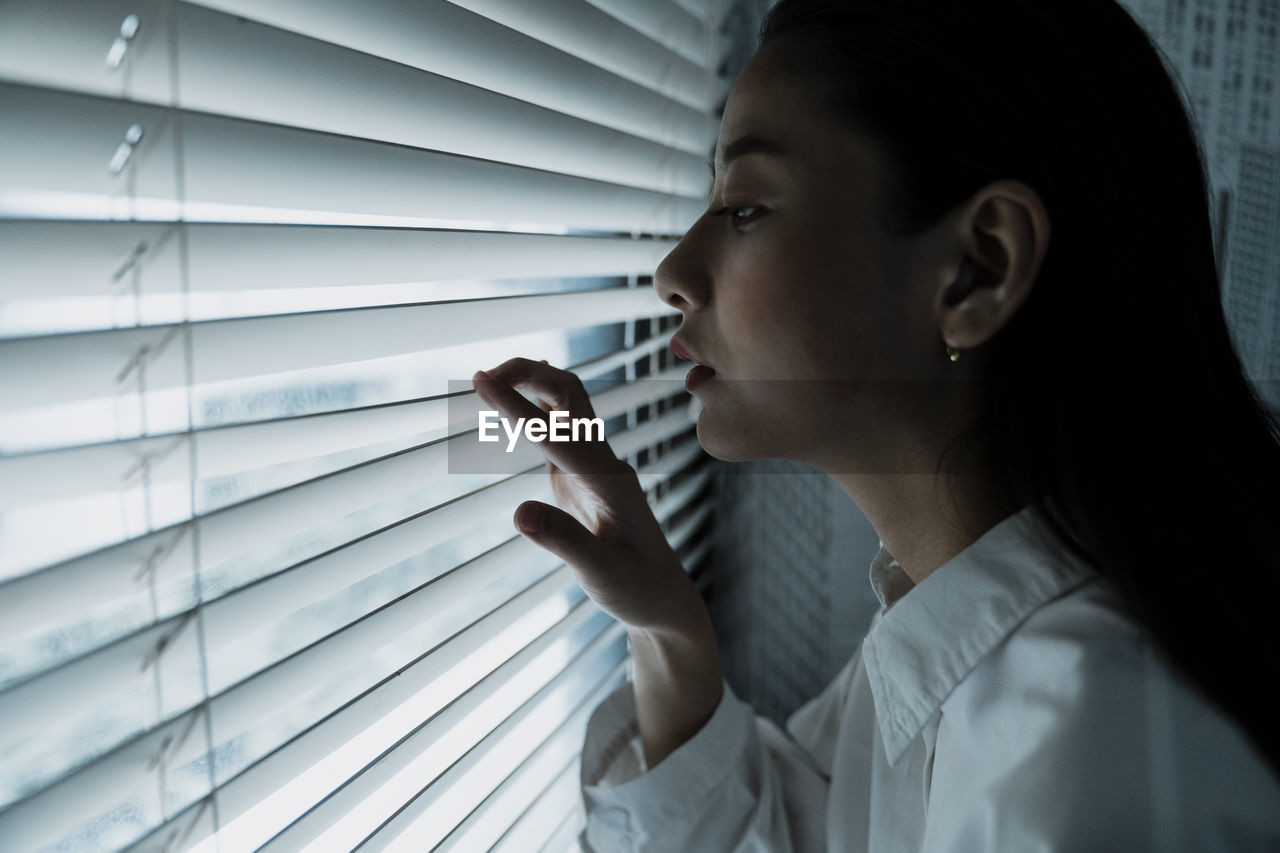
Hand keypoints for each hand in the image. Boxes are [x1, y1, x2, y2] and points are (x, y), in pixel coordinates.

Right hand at [471, 358, 707, 635]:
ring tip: (488, 382)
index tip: (481, 382)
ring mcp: (594, 464)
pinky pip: (558, 426)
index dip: (516, 406)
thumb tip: (519, 513)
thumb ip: (563, 541)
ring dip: (530, 382)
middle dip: (526, 374)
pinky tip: (512, 402)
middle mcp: (603, 462)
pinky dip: (533, 405)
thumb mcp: (600, 573)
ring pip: (565, 402)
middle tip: (480, 377)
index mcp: (608, 480)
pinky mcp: (582, 474)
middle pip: (568, 392)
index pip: (556, 433)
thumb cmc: (635, 587)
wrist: (661, 596)